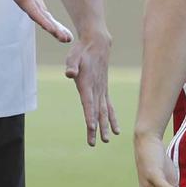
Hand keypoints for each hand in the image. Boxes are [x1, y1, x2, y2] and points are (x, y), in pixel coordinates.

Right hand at [0, 0, 70, 43]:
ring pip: (47, 21)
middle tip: (65, 39)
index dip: (42, 20)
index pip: (34, 11)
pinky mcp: (39, 7)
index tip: (51, 29)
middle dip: (53, 29)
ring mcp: (35, 8)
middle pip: (42, 20)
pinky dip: (57, 27)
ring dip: (57, 31)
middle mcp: (30, 6)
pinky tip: (66, 35)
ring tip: (68, 39)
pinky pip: (49, 18)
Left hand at [64, 29, 119, 144]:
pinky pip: (109, 108)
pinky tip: (115, 130)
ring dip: (105, 126)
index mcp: (87, 84)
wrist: (97, 44)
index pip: (88, 103)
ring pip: (104, 112)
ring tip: (106, 140)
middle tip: (96, 142)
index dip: (89, 115)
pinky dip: (112, 119)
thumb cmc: (81, 51)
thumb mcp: (73, 56)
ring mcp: (102, 91)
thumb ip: (71, 65)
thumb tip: (69, 73)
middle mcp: (96, 90)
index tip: (91, 128)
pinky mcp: (104, 91)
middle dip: (97, 127)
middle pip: (97, 112)